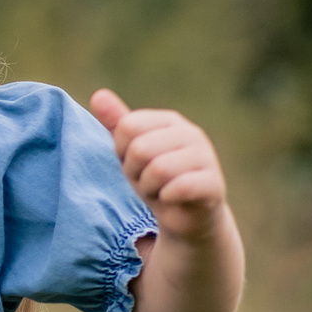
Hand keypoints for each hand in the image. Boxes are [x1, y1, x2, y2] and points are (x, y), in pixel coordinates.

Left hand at [90, 88, 228, 242]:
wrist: (186, 216)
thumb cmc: (155, 180)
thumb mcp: (130, 152)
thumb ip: (116, 124)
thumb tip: (98, 95)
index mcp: (169, 120)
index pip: (127, 127)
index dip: (122, 153)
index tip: (136, 165)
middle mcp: (191, 133)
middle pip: (140, 148)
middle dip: (136, 173)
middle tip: (148, 182)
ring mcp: (206, 157)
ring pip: (158, 169)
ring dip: (150, 188)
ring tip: (160, 191)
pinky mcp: (213, 183)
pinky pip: (180, 187)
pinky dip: (166, 198)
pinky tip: (171, 199)